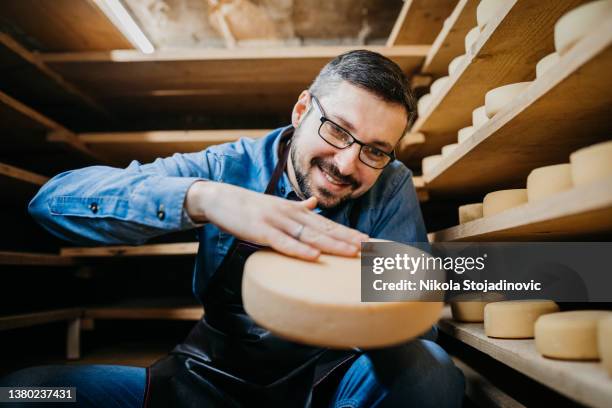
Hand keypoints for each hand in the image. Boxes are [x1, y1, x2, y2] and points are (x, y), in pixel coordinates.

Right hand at [185, 181, 368, 259]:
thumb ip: (297, 207)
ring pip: (309, 235)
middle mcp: (291, 214)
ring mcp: (277, 222)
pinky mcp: (261, 231)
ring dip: (332, 244)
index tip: (370, 240)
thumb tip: (314, 203)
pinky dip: (299, 249)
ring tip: (353, 252)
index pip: (328, 223)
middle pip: (325, 229)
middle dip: (349, 239)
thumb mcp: (277, 205)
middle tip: (371, 248)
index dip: (349, 232)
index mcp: (296, 211)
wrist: (220, 198)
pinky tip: (314, 256)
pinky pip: (283, 242)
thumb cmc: (249, 207)